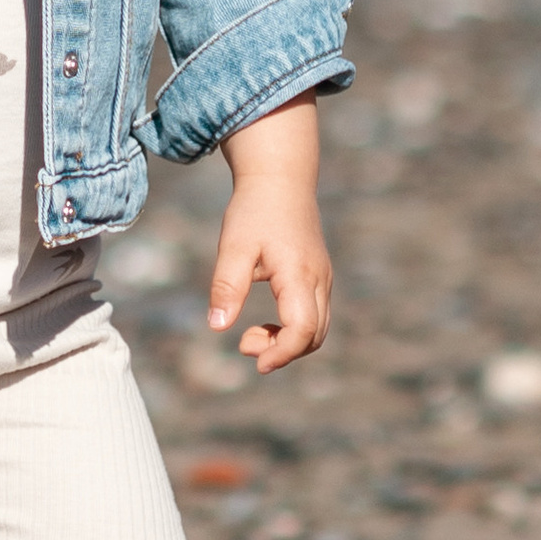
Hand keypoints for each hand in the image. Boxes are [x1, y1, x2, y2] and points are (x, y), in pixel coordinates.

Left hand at [206, 95, 330, 374]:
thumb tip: (217, 327)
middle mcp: (319, 280)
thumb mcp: (234, 246)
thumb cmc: (254, 210)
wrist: (280, 177)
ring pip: (318, 328)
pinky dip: (293, 329)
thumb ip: (227, 286)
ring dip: (288, 342)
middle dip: (282, 351)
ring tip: (251, 335)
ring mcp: (322, 278)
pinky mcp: (318, 276)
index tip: (254, 362)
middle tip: (244, 344)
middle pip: (315, 336)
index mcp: (299, 275)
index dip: (281, 353)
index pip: (302, 330)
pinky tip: (265, 322)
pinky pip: (315, 315)